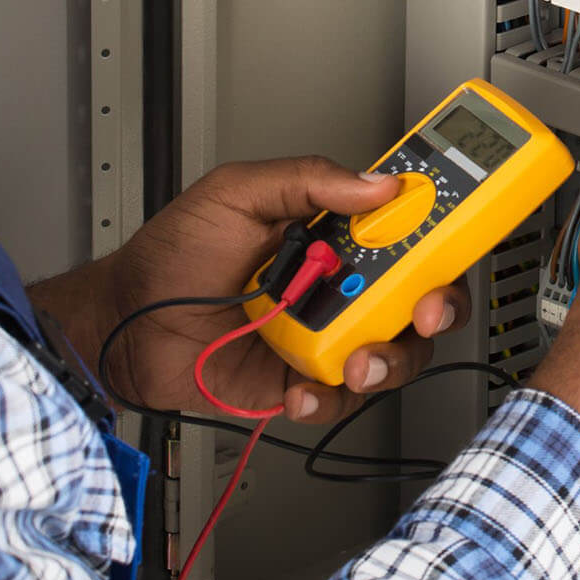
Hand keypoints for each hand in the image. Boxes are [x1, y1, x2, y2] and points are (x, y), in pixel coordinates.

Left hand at [91, 157, 471, 424]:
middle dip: (439, 303)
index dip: (441, 231)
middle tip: (425, 306)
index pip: (407, 229)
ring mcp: (326, 337)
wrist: (125, 326)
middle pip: (422, 296)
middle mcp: (340, 287)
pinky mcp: (304, 384)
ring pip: (396, 352)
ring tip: (358, 359)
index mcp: (334, 236)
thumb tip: (374, 182)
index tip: (454, 232)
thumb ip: (306, 180)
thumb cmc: (172, 257)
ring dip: (391, 357)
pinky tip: (303, 387)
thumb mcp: (235, 194)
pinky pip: (344, 400)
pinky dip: (332, 397)